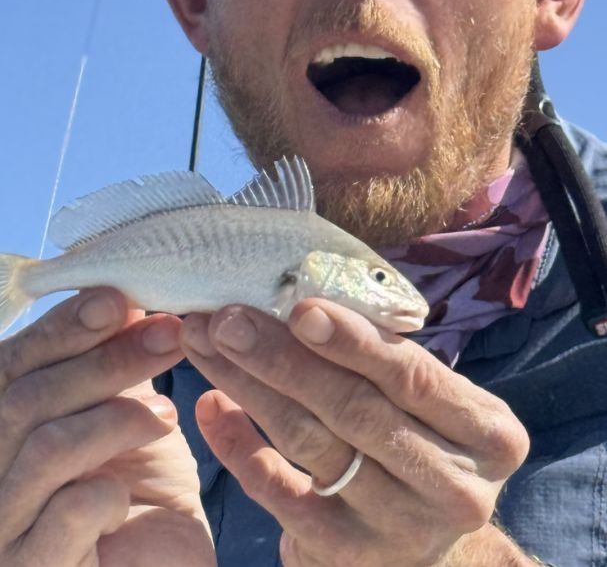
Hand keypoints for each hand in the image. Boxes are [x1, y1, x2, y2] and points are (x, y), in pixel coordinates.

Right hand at [0, 288, 215, 565]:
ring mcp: (4, 531)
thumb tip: (123, 298)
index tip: (118, 300)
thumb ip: (110, 364)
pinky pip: (68, 513)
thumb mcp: (123, 416)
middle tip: (168, 335)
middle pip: (27, 399)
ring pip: (46, 449)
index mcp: (1, 430)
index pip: (11, 365)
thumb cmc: (138, 493)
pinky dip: (107, 491)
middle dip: (105, 360)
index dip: (61, 328)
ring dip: (116, 417)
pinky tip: (131, 495)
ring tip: (168, 417)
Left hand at [181, 299, 529, 566]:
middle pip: (354, 409)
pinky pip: (280, 495)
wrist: (431, 545)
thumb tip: (304, 300)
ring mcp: (400, 529)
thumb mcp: (437, 403)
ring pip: (311, 444)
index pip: (413, 376)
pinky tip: (211, 405)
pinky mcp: (346, 556)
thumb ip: (389, 360)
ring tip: (207, 345)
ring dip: (249, 387)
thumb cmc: (426, 442)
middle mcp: (454, 487)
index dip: (354, 341)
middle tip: (228, 318)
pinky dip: (239, 446)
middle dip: (282, 357)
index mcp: (488, 434)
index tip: (299, 306)